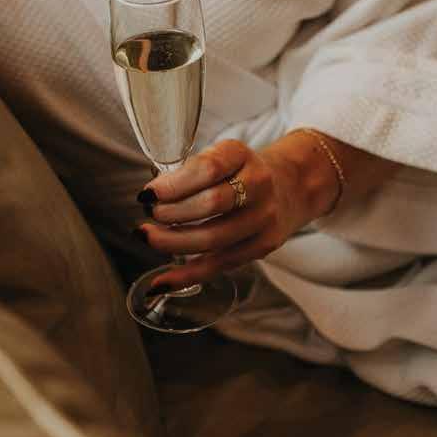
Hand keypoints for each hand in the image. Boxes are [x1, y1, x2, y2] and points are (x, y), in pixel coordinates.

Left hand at [137, 139, 332, 289]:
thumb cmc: (239, 172)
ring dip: (173, 243)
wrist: (289, 186)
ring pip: (214, 239)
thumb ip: (189, 172)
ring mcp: (264, 218)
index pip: (207, 169)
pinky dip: (186, 275)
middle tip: (149, 216)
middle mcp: (259, 184)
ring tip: (149, 238)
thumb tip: (150, 197)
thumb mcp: (219, 157)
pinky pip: (219, 265)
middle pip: (211, 204)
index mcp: (241, 155)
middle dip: (171, 214)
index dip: (173, 185)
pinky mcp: (263, 245)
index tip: (148, 195)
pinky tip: (162, 281)